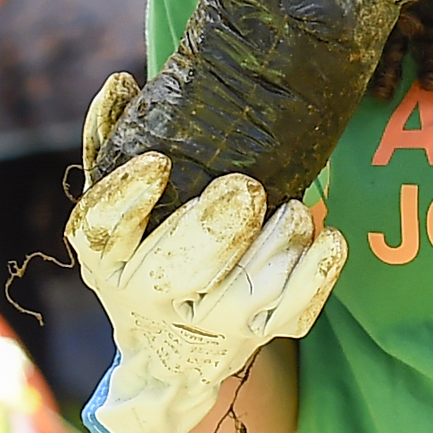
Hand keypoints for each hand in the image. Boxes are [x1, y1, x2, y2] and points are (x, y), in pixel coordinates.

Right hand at [68, 156, 345, 432]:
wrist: (174, 349)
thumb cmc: (145, 251)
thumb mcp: (113, 206)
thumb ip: (108, 143)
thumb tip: (120, 83)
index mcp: (108, 261)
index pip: (103, 233)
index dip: (127, 199)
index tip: (157, 162)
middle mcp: (154, 298)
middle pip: (174, 272)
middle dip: (212, 229)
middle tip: (243, 187)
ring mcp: (211, 324)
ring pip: (243, 293)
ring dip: (274, 245)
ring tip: (292, 208)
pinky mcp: (262, 333)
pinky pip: (294, 313)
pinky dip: (315, 276)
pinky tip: (330, 238)